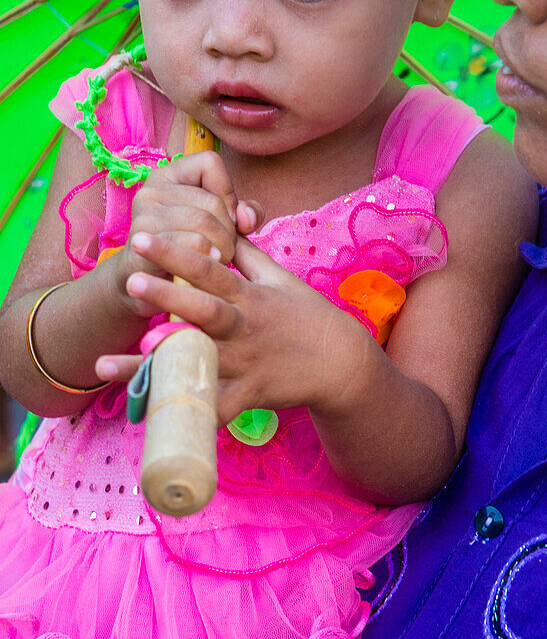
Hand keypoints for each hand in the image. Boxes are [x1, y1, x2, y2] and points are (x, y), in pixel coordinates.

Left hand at [97, 231, 374, 423]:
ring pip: (197, 361)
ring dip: (155, 362)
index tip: (144, 238)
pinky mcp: (248, 396)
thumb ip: (247, 254)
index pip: (210, 269)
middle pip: (202, 309)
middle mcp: (244, 328)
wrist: (341, 363)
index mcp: (249, 296)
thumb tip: (224, 223)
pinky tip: (151, 414)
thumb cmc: (308, 316)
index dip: (177, 253)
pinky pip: (214, 408)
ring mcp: (245, 364)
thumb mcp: (281, 278)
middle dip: (166, 295)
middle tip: (130, 278)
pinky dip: (188, 412)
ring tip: (112, 361)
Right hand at [112, 152, 262, 318]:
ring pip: (203, 222)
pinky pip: (190, 244)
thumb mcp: (221, 224)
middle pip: (212, 201)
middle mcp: (151, 190)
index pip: (210, 162)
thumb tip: (246, 218)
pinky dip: (208, 257)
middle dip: (229, 231)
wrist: (148, 286)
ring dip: (222, 247)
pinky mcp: (143, 244)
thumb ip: (244, 213)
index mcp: (169, 175)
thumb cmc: (189, 249)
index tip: (226, 218)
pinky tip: (208, 266)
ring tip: (218, 259)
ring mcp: (143, 216)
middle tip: (225, 250)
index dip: (228, 192)